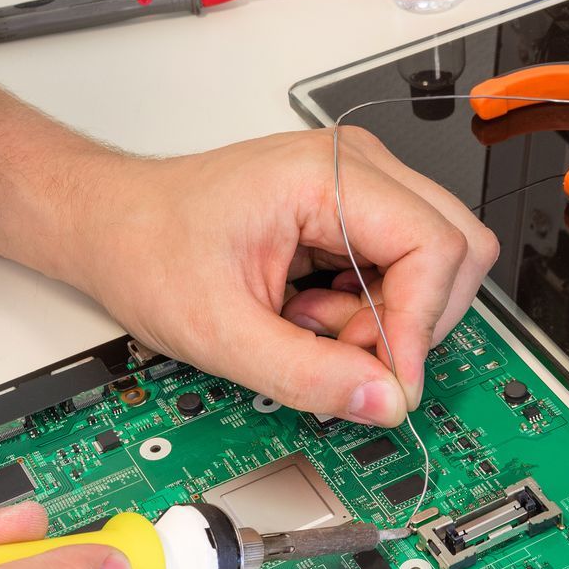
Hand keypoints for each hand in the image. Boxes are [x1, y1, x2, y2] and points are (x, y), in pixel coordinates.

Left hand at [49, 129, 497, 427]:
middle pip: (458, 247)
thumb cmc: (148, 248)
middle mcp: (358, 166)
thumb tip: (385, 402)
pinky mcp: (355, 210)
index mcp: (327, 174)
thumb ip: (308, 374)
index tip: (389, 381)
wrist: (111, 223)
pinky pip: (403, 269)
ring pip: (437, 264)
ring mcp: (362, 184)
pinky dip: (371, 310)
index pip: (437, 247)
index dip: (420, 326)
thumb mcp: (220, 331)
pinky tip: (311, 313)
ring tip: (311, 327)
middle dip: (414, 320)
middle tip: (348, 354)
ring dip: (388, 318)